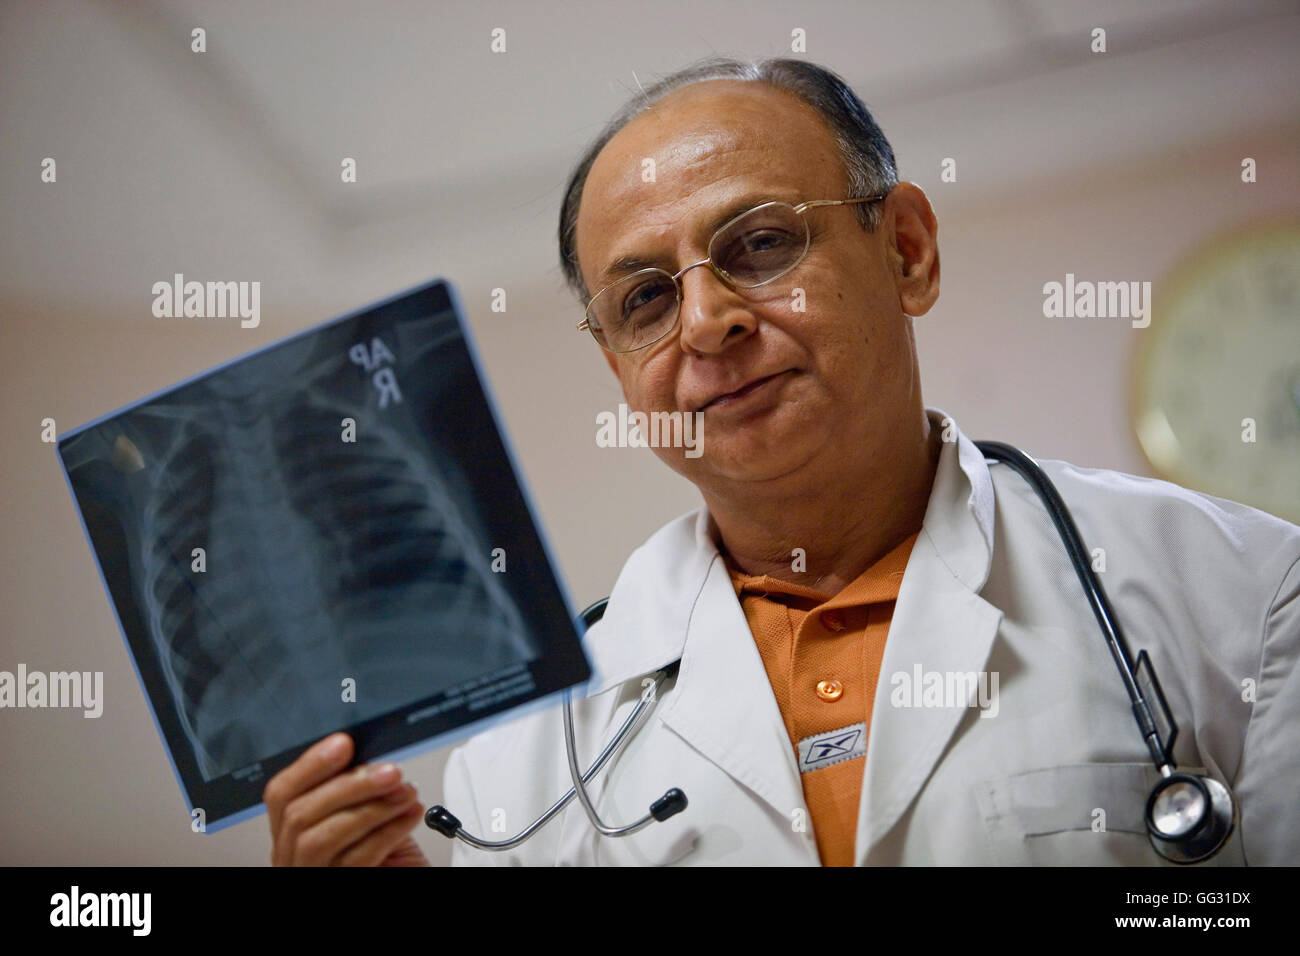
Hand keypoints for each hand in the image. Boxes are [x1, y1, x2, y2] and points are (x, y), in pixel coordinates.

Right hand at [264, 732, 428, 865]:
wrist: (403, 879)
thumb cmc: (385, 854)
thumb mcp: (364, 814)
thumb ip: (356, 791)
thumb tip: (367, 762)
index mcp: (291, 830)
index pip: (281, 794)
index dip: (310, 765)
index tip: (344, 744)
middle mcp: (292, 855)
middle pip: (300, 815)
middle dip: (350, 785)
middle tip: (391, 772)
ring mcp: (311, 872)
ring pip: (323, 837)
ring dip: (371, 808)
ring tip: (405, 793)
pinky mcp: (339, 882)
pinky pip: (358, 858)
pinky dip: (389, 832)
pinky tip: (409, 815)